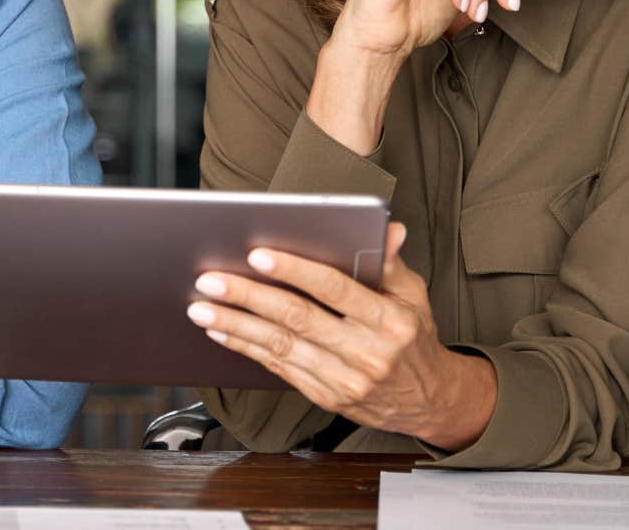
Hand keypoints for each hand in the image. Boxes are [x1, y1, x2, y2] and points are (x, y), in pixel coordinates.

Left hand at [185, 223, 496, 449]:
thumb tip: (387, 227)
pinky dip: (246, 348)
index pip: (335, 289)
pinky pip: (279, 368)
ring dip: (235, 324)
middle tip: (210, 279)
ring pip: (280, 346)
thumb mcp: (414, 296)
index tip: (256, 254)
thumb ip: (390, 263)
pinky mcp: (326, 397)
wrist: (429, 401)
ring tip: (200, 305)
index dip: (294, 270)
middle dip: (248, 296)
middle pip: (297, 318)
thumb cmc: (414, 338)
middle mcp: (367, 353)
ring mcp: (345, 380)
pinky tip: (220, 330)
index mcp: (390, 321)